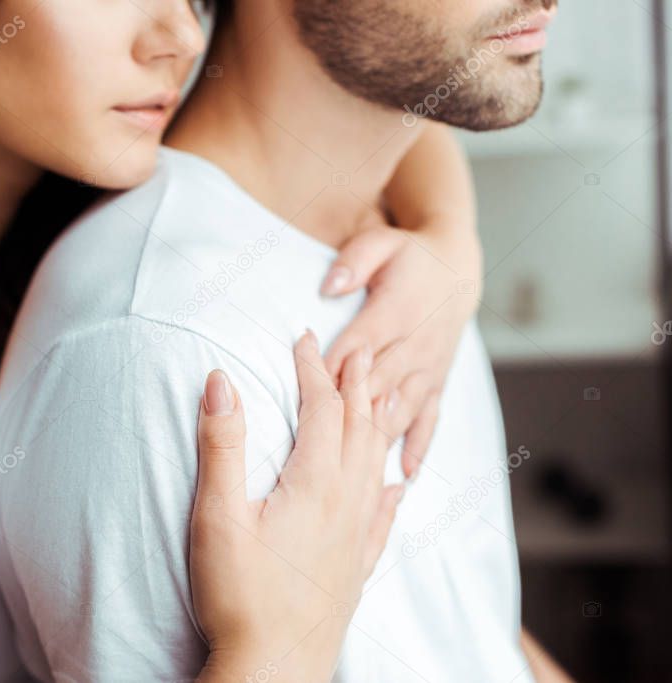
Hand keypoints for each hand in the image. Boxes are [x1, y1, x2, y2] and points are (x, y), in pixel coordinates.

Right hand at [192, 334, 403, 681]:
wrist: (274, 669)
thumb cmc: (240, 596)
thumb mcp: (217, 515)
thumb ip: (222, 445)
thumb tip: (221, 381)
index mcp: (315, 484)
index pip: (322, 409)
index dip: (314, 369)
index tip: (305, 338)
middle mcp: (346, 504)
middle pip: (359, 428)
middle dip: (357, 384)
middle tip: (359, 349)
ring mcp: (355, 537)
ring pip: (375, 464)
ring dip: (377, 423)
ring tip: (381, 396)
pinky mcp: (355, 567)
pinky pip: (383, 516)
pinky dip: (389, 489)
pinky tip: (396, 484)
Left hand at [321, 215, 481, 477]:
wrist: (457, 268)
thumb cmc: (408, 256)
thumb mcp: (380, 243)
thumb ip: (354, 262)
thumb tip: (329, 286)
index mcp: (395, 313)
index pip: (357, 346)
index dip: (332, 369)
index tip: (307, 391)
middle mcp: (414, 348)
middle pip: (375, 385)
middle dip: (347, 414)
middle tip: (319, 443)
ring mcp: (428, 371)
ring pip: (400, 410)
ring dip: (377, 439)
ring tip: (352, 471)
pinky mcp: (436, 384)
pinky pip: (430, 420)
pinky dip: (417, 448)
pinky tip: (402, 476)